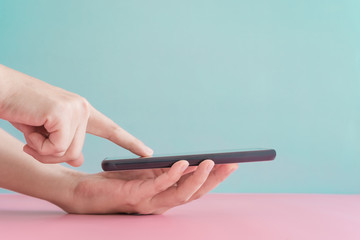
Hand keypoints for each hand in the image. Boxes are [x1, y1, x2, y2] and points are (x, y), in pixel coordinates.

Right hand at [0, 65, 152, 165]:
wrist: (1, 91)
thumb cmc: (21, 110)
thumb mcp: (46, 133)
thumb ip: (64, 144)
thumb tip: (79, 159)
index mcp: (82, 112)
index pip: (110, 129)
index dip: (129, 142)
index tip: (147, 153)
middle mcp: (83, 109)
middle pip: (76, 152)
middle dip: (50, 154)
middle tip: (33, 138)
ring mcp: (76, 109)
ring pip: (67, 152)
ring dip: (42, 150)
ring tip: (31, 130)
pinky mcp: (65, 113)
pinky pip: (57, 147)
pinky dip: (38, 146)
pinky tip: (30, 127)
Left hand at [60, 160, 237, 213]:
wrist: (86, 191)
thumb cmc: (117, 182)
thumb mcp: (147, 174)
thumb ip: (166, 171)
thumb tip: (188, 161)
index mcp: (165, 197)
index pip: (196, 190)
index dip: (214, 179)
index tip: (231, 164)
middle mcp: (160, 203)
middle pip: (194, 194)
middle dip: (214, 180)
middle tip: (232, 164)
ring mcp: (149, 201)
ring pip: (180, 194)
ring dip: (198, 179)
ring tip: (211, 163)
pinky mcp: (136, 195)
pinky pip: (158, 186)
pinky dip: (172, 175)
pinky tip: (183, 164)